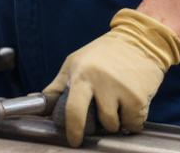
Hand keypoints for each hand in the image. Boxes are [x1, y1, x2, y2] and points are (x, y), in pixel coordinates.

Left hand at [42, 8, 179, 146]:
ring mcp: (122, 90)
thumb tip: (40, 102)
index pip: (74, 109)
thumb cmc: (103, 53)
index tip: (74, 140)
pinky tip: (130, 101)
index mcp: (82, 75)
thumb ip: (58, 85)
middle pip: (100, 122)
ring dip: (117, 121)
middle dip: (101, 125)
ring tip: (117, 102)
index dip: (73, 129)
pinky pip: (134, 123)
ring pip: (117, 125)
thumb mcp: (75, 62)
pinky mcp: (139, 97)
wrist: (138, 40)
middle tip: (102, 113)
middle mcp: (102, 83)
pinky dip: (132, 119)